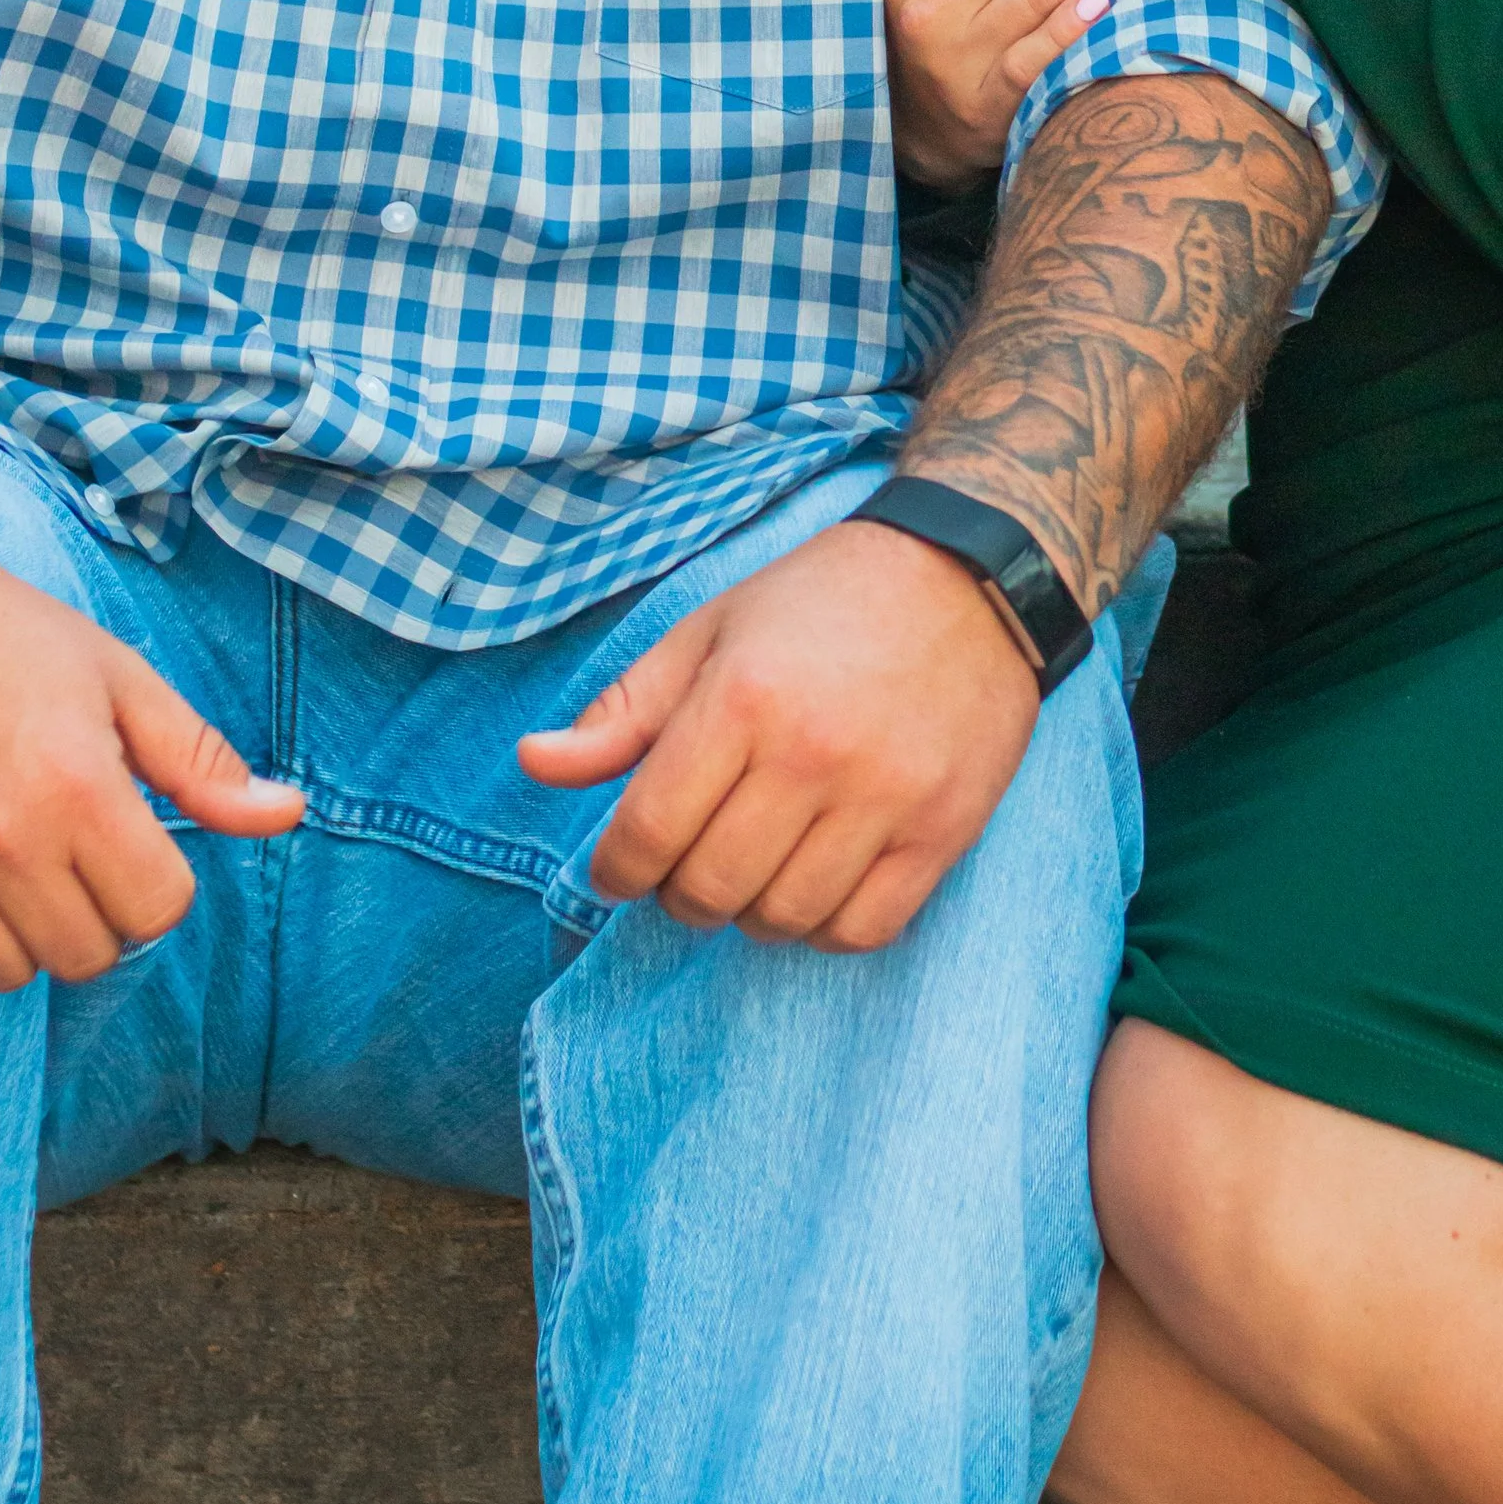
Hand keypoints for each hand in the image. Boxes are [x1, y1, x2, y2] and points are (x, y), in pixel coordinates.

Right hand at [0, 518, 303, 1003]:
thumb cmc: (3, 637)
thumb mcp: (120, 680)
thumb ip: (200, 760)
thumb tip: (284, 813)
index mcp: (78, 789)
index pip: (156, 910)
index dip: (157, 879)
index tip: (132, 841)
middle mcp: (3, 843)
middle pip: (88, 953)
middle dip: (98, 909)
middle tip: (73, 850)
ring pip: (8, 975)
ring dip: (25, 934)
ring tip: (14, 864)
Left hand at [518, 517, 1039, 952]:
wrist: (967, 573)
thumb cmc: (823, 602)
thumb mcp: (711, 632)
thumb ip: (624, 709)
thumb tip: (534, 762)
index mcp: (743, 698)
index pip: (647, 835)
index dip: (617, 870)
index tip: (623, 865)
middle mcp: (813, 753)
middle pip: (709, 890)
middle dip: (681, 891)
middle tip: (691, 861)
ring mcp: (885, 797)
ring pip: (782, 919)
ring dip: (751, 910)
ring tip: (755, 867)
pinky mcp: (944, 827)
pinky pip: (862, 930)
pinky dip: (824, 926)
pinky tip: (816, 881)